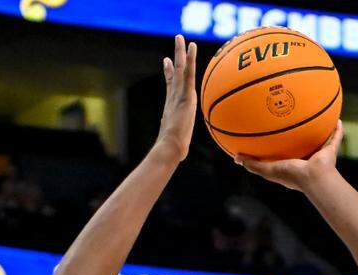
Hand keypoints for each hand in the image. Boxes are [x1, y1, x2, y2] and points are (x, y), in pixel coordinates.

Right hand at [155, 35, 196, 161]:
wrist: (170, 147)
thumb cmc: (173, 150)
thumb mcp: (178, 142)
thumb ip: (179, 142)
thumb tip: (179, 154)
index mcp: (173, 105)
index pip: (171, 85)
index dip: (168, 73)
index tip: (166, 62)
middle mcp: (174, 96)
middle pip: (174, 72)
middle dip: (174, 57)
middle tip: (176, 41)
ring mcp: (179, 95)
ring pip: (179, 69)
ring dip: (180, 52)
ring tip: (180, 37)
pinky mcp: (184, 95)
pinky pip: (187, 73)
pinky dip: (189, 59)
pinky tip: (191, 46)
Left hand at [236, 121, 342, 190]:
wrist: (313, 178)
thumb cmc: (291, 175)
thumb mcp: (267, 169)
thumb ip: (253, 164)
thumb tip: (236, 158)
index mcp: (292, 167)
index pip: (284, 156)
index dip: (280, 148)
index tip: (274, 139)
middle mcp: (306, 161)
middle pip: (302, 147)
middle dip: (300, 138)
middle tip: (296, 124)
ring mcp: (319, 157)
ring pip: (320, 142)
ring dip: (320, 132)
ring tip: (318, 118)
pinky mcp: (330, 153)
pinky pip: (334, 139)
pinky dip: (337, 131)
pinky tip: (337, 119)